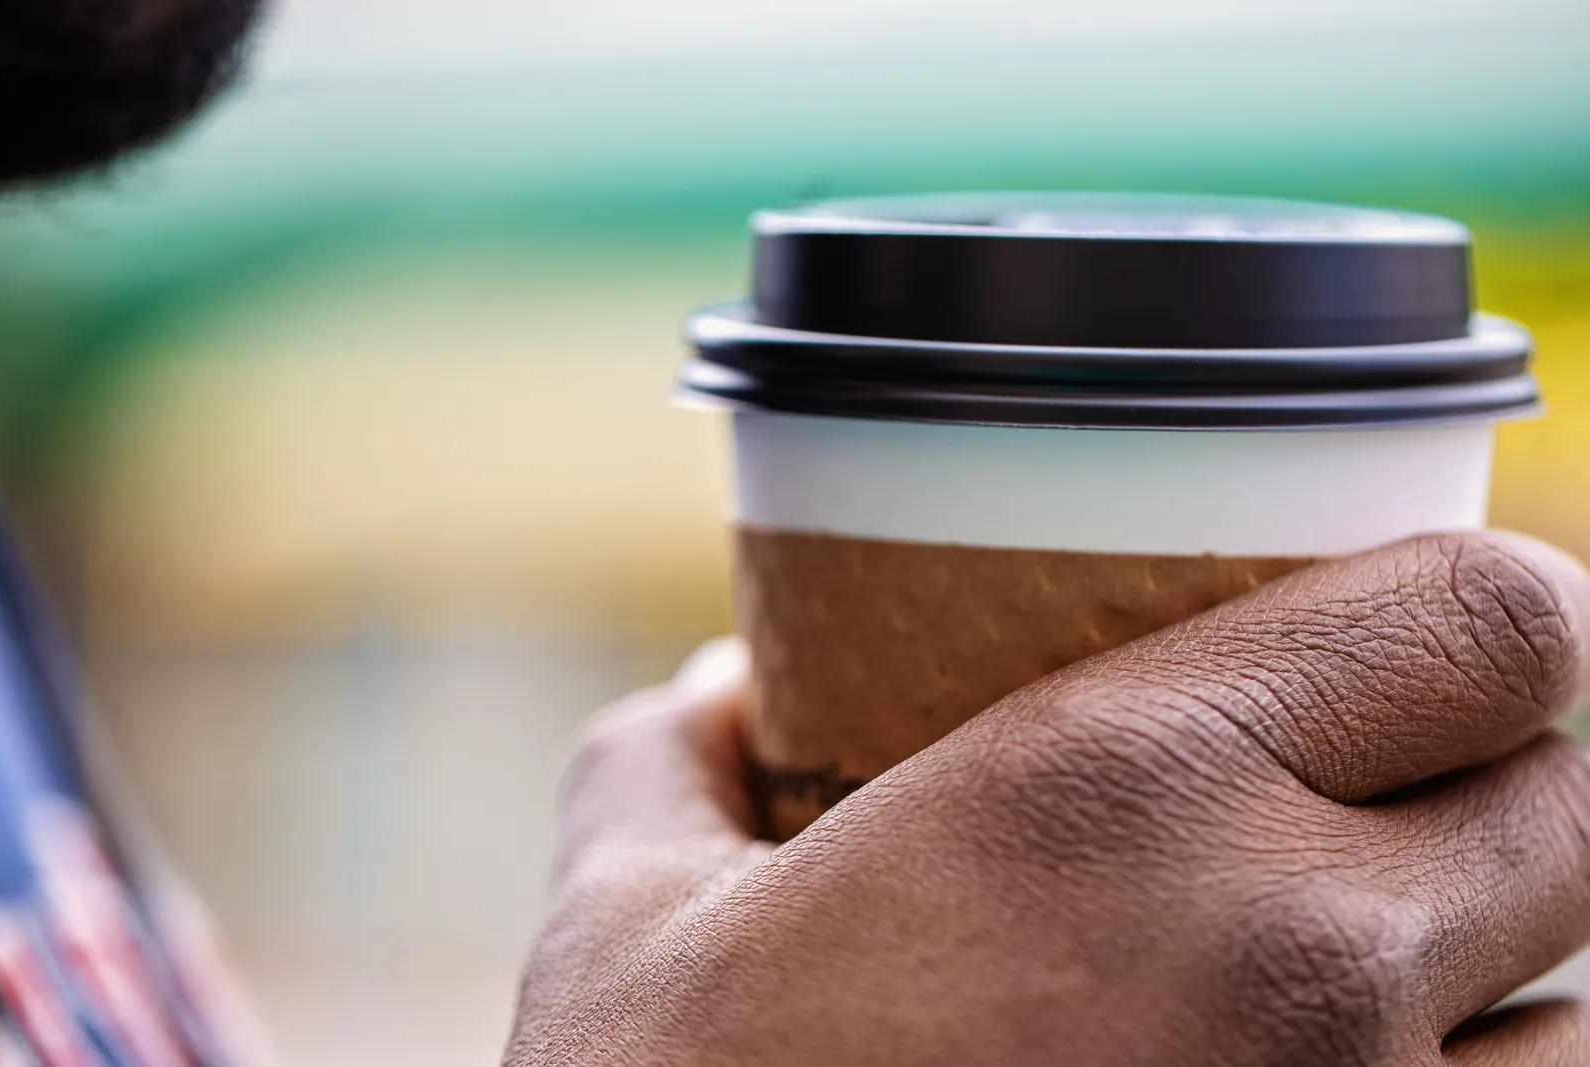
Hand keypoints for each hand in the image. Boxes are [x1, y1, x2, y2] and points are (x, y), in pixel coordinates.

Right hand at [508, 532, 1589, 1065]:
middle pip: (1578, 809)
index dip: (1501, 619)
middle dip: (1501, 804)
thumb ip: (671, 762)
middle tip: (1379, 826)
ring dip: (1512, 992)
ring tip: (1364, 1000)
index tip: (1439, 657)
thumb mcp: (628, 924)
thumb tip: (717, 693)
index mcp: (1118, 788)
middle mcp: (1290, 954)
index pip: (1495, 618)